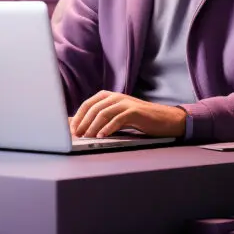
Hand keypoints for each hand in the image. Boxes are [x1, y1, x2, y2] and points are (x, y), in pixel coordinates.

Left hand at [70, 91, 186, 137]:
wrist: (162, 119)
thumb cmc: (136, 119)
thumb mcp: (115, 116)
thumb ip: (98, 118)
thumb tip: (75, 125)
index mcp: (108, 96)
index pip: (87, 104)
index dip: (77, 117)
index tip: (71, 130)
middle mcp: (115, 96)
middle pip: (93, 108)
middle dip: (83, 123)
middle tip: (77, 136)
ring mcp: (125, 102)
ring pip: (103, 113)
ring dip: (93, 126)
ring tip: (87, 137)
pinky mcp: (134, 111)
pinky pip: (118, 118)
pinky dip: (108, 128)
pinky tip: (102, 136)